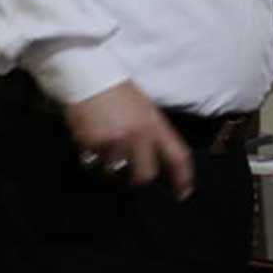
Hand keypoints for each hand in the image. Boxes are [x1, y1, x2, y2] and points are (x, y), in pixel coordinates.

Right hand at [64, 81, 194, 198]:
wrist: (89, 78)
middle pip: (144, 176)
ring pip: (114, 172)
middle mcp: (137, 137)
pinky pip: (92, 163)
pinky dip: (91, 158)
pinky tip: (91, 143)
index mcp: (156, 125)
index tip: (183, 194)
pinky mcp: (90, 143)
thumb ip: (153, 134)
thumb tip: (155, 160)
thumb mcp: (147, 110)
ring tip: (106, 151)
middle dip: (138, 179)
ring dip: (111, 168)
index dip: (183, 178)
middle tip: (132, 174)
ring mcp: (113, 142)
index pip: (178, 156)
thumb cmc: (121, 93)